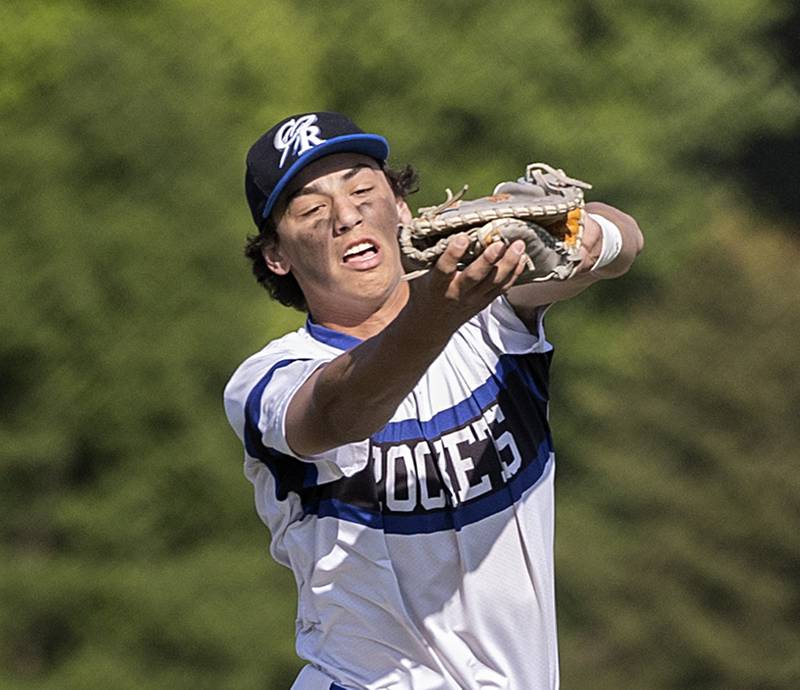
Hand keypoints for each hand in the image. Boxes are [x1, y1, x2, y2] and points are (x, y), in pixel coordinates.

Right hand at [407, 233, 527, 337]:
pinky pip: (502, 289)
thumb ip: (412, 244)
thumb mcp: (412, 271)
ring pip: (494, 283)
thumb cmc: (421, 291)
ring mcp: (473, 300)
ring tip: (519, 245)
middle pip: (475, 277)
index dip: (453, 254)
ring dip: (508, 264)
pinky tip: (522, 258)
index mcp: (436, 285)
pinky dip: (514, 274)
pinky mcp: (484, 302)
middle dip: (488, 260)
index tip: (462, 237)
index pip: (444, 269)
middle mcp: (456, 294)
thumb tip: (403, 211)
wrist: (429, 326)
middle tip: (499, 242)